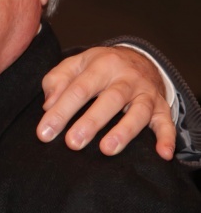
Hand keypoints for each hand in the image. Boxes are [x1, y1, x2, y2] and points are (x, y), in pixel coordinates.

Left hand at [37, 46, 174, 159]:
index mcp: (101, 65)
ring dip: (124, 131)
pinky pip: (166, 122)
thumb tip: (48, 105)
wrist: (137, 59)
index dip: (60, 111)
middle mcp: (126, 78)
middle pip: (109, 100)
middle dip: (90, 122)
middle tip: (73, 143)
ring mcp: (146, 92)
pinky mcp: (161, 106)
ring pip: (138, 111)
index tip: (45, 133)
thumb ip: (57, 81)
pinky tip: (163, 154)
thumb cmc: (98, 67)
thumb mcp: (75, 64)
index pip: (78, 89)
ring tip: (107, 149)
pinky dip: (167, 138)